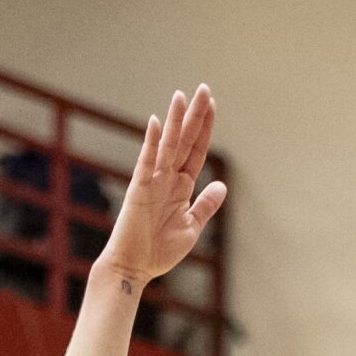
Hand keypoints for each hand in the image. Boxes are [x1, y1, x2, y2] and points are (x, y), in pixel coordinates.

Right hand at [94, 86, 226, 289]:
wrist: (134, 267)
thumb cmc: (159, 251)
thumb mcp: (191, 227)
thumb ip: (205, 205)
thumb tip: (221, 185)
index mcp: (180, 186)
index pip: (195, 150)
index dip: (204, 128)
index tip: (212, 105)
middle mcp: (167, 178)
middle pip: (183, 140)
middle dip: (194, 116)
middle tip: (203, 88)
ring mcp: (152, 181)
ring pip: (166, 145)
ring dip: (174, 121)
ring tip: (181, 96)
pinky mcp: (139, 189)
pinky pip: (146, 162)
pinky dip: (150, 143)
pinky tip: (155, 123)